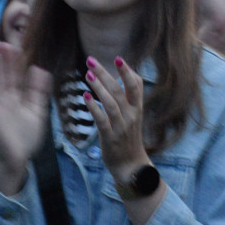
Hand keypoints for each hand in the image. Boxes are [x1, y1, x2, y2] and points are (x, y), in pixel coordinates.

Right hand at [0, 41, 52, 193]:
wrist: (17, 160)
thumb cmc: (26, 138)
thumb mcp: (37, 111)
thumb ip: (39, 91)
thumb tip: (41, 70)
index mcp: (18, 99)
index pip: (16, 76)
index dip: (15, 62)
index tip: (15, 46)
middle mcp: (7, 101)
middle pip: (5, 76)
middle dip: (3, 61)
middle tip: (1, 42)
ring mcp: (0, 107)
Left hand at [82, 56, 148, 184]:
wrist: (131, 166)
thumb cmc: (129, 138)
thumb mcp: (133, 116)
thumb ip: (128, 98)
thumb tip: (122, 76)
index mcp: (138, 108)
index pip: (137, 86)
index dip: (128, 72)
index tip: (118, 58)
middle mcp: (132, 115)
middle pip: (120, 90)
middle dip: (106, 73)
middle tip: (91, 60)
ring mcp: (122, 127)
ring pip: (111, 103)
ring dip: (99, 87)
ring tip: (88, 75)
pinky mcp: (110, 138)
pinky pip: (102, 120)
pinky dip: (94, 108)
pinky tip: (86, 97)